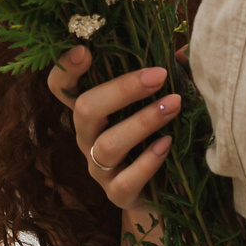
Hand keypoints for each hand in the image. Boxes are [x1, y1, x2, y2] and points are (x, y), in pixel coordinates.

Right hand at [47, 46, 177, 212]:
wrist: (164, 194)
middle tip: (159, 75)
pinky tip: (167, 144)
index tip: (85, 51)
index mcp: (91, 112)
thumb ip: (166, 78)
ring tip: (173, 106)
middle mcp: (87, 138)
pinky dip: (147, 161)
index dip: (65, 69)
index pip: (61, 87)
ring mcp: (99, 169)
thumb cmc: (158, 137)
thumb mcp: (157, 104)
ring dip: (141, 123)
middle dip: (122, 90)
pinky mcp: (118, 195)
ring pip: (106, 145)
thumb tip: (183, 53)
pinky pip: (125, 180)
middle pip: (85, 110)